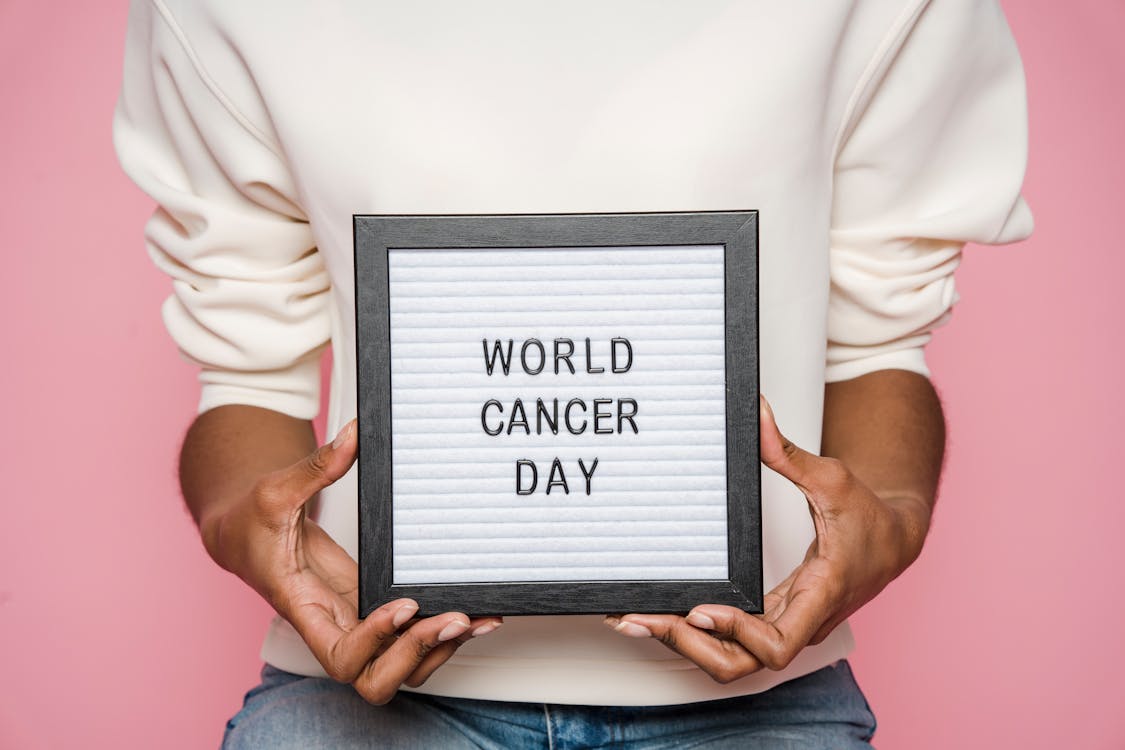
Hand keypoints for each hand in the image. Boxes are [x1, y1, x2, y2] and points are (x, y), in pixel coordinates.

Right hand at [201, 420, 501, 702]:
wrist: (244, 534)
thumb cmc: (250, 523)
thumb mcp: (275, 490)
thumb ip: (316, 466)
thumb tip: (355, 435)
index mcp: (304, 608)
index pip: (342, 655)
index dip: (376, 641)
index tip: (403, 603)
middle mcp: (333, 625)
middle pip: (376, 678)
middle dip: (416, 655)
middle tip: (451, 618)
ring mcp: (355, 620)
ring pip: (399, 668)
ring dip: (439, 651)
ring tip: (477, 618)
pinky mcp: (371, 608)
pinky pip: (409, 637)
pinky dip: (442, 633)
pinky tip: (473, 613)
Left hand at [604, 395, 928, 682]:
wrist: (894, 541)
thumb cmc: (869, 516)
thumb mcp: (833, 479)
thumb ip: (788, 452)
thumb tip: (755, 413)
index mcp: (820, 595)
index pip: (776, 644)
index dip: (737, 634)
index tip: (702, 608)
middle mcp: (801, 621)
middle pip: (742, 662)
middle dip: (690, 645)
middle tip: (641, 619)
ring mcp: (787, 624)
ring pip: (732, 658)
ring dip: (683, 644)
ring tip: (633, 620)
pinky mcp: (774, 618)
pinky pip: (733, 639)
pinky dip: (695, 632)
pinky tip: (660, 616)